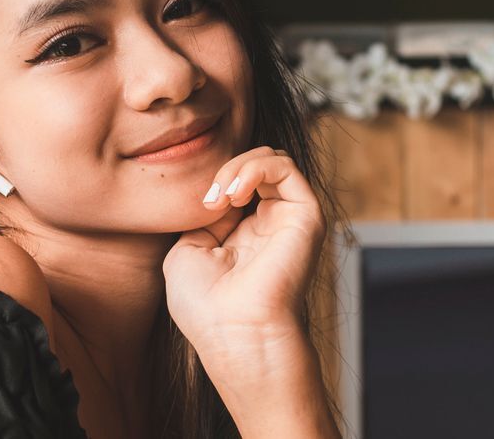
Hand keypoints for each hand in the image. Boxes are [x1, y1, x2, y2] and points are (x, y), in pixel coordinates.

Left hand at [162, 146, 326, 348]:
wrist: (234, 333)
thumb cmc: (206, 307)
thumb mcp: (187, 252)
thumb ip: (203, 218)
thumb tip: (219, 195)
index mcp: (243, 234)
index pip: (236, 183)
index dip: (213, 182)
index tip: (198, 207)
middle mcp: (269, 225)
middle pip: (255, 165)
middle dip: (226, 169)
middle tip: (209, 199)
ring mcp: (289, 219)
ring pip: (272, 159)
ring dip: (238, 166)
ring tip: (223, 194)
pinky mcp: (306, 217)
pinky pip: (285, 167)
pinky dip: (255, 168)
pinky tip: (235, 192)